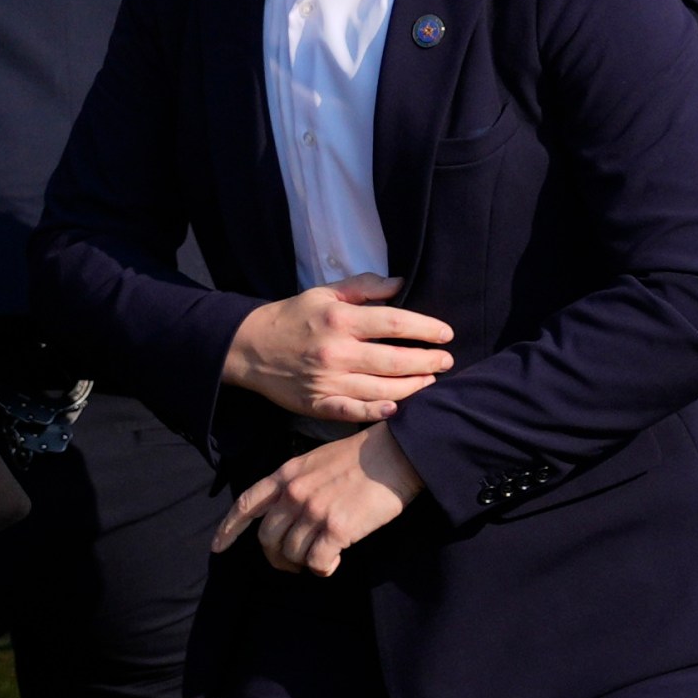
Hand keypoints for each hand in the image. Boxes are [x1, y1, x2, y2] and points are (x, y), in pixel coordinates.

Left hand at [213, 424, 423, 575]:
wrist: (395, 453)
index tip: (218, 547)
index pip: (247, 504)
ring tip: (319, 558)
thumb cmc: (361, 458)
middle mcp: (294, 493)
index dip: (229, 529)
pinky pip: (317, 563)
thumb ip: (296, 484)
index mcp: (286, 474)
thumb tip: (288, 515)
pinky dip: (323, 568)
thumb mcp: (316, 461)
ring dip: (303, 563)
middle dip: (276, 556)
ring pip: (291, 553)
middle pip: (267, 538)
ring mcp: (314, 511)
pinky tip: (335, 561)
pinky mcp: (337, 529)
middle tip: (292, 562)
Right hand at [221, 274, 453, 420]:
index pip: (395, 322)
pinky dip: (376, 413)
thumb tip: (400, 283)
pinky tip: (396, 409)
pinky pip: (353, 412)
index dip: (426, 329)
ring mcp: (328, 381)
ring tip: (430, 382)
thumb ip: (363, 287)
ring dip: (413, 387)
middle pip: (395, 360)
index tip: (446, 334)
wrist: (250, 347)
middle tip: (447, 361)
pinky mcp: (318, 403)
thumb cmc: (292, 316)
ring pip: (382, 389)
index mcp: (340, 320)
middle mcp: (336, 352)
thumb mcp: (324, 293)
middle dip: (428, 361)